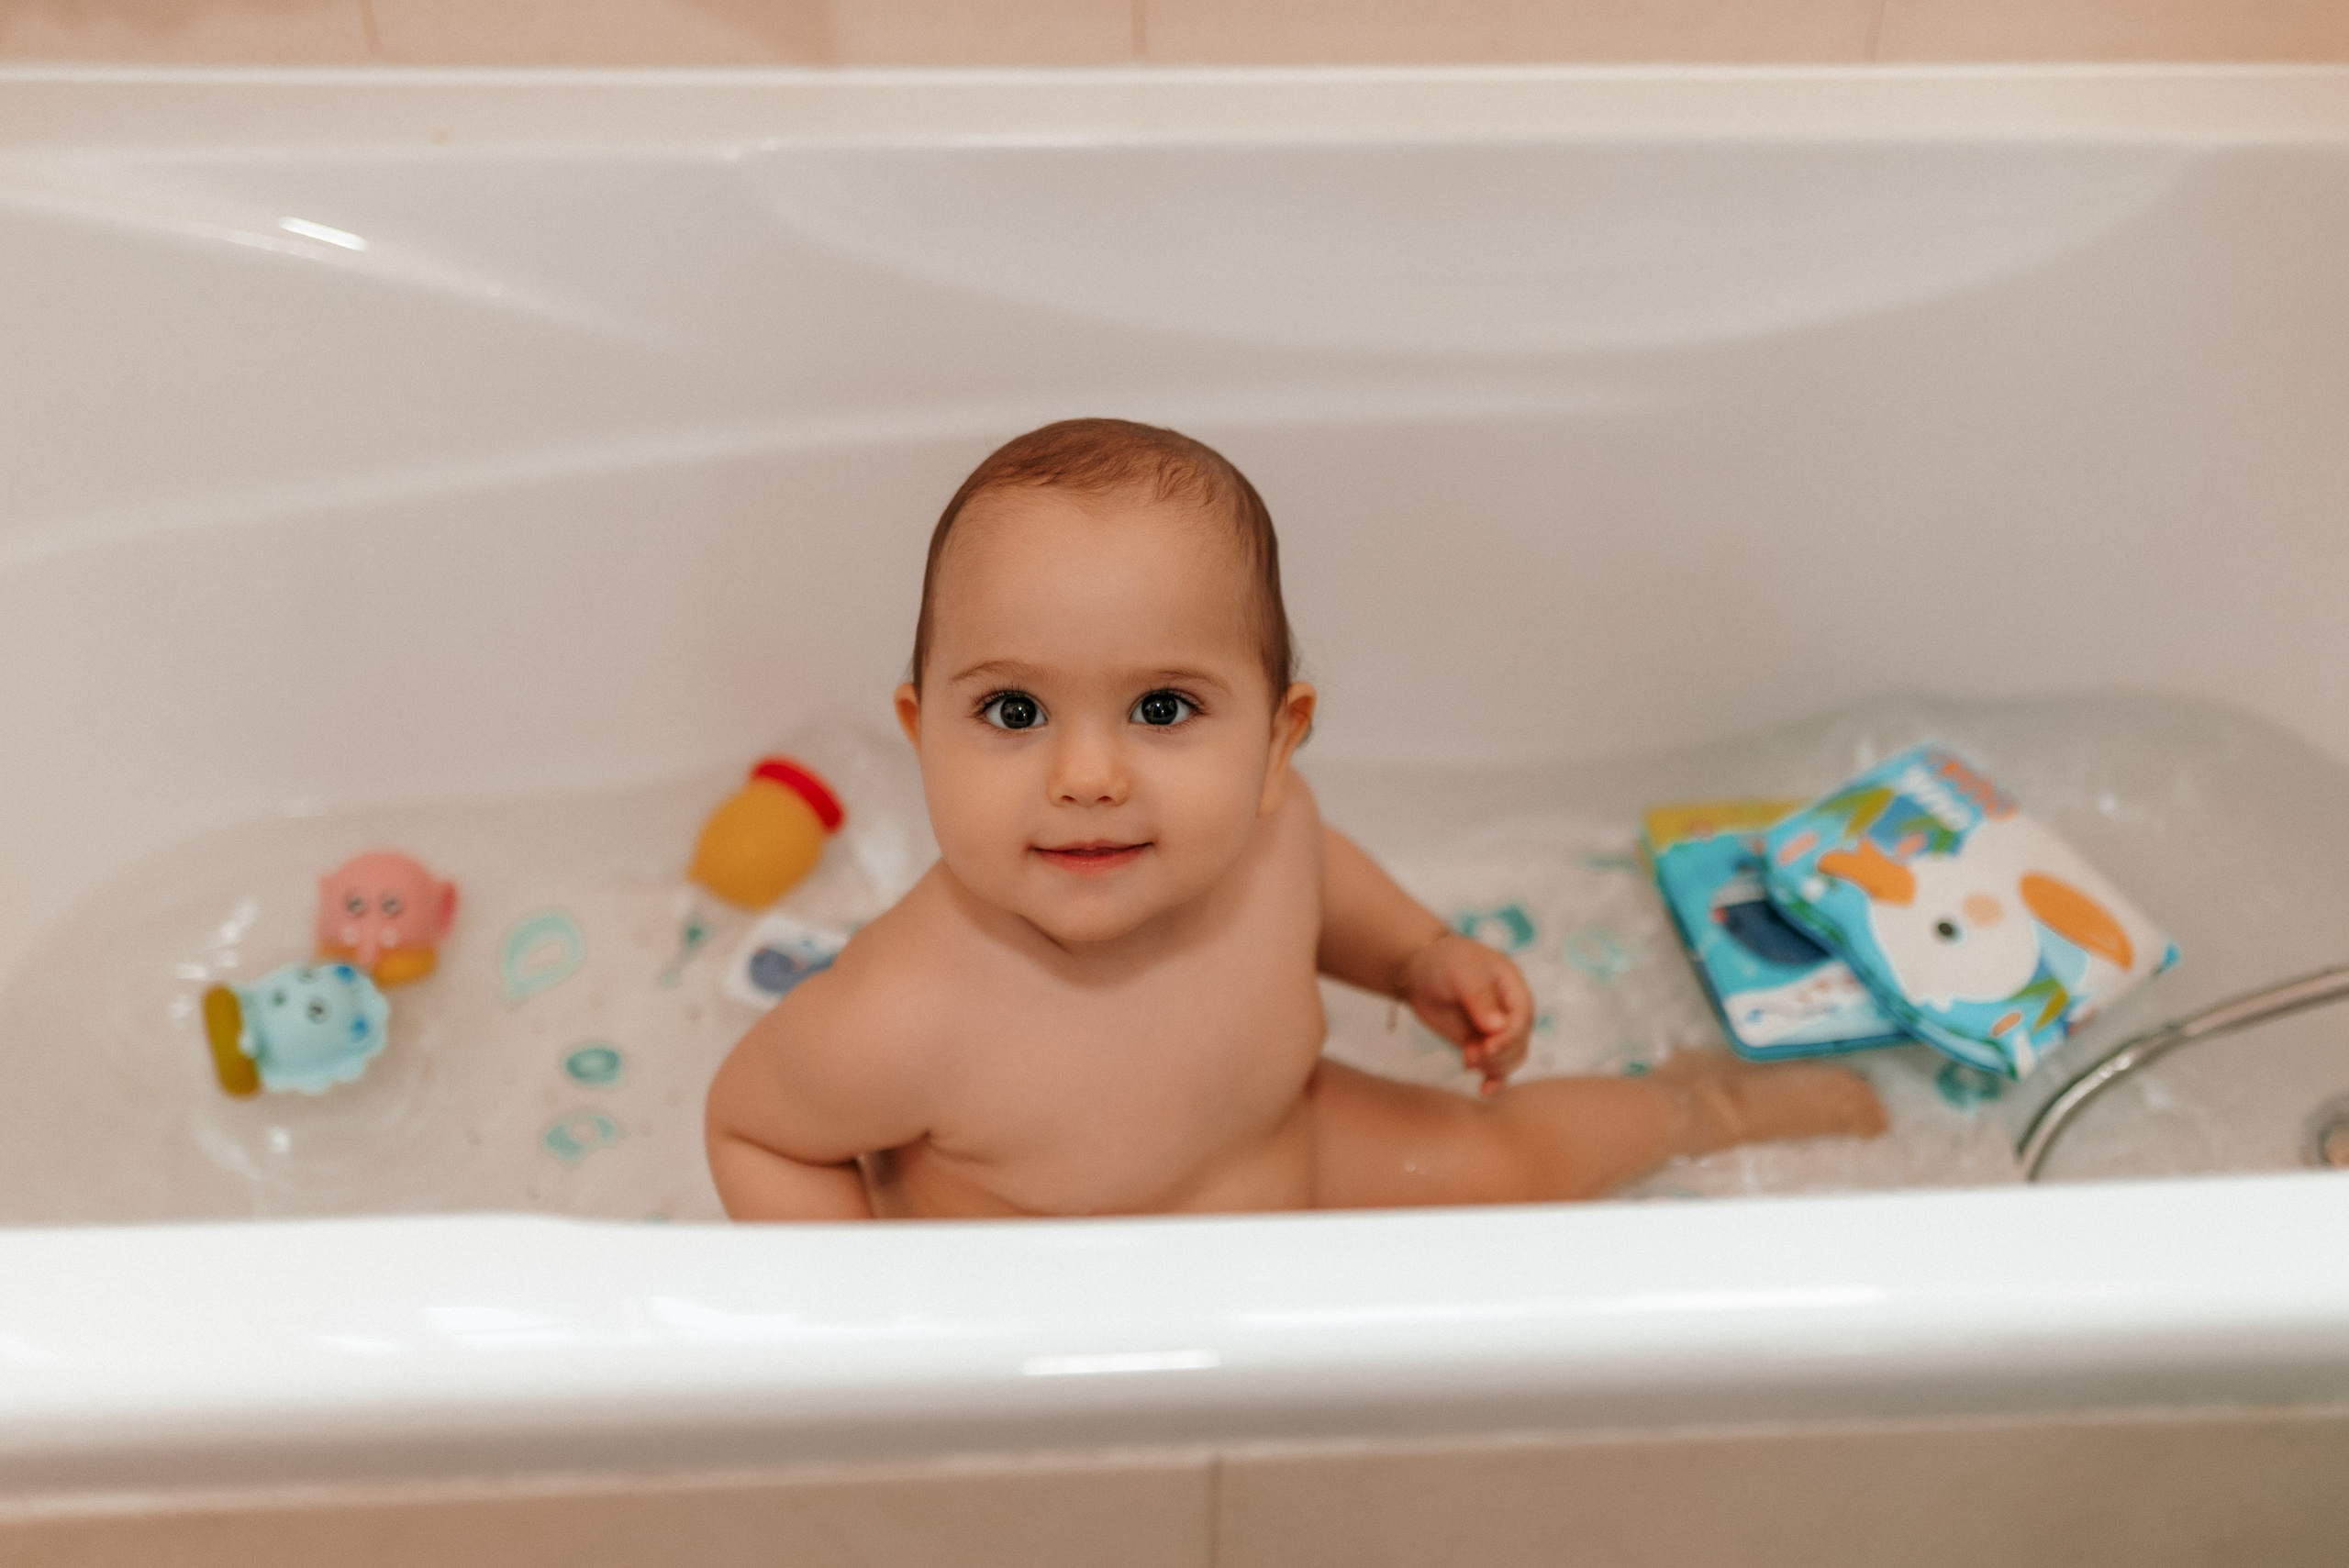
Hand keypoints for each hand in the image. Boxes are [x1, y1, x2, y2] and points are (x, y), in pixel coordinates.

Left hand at [1400, 933, 1533, 1095]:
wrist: (1419, 970)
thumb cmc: (1443, 961)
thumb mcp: (1461, 972)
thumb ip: (1479, 997)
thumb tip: (1497, 1027)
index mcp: (1513, 987)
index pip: (1523, 1018)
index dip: (1509, 1036)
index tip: (1488, 1046)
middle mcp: (1511, 1011)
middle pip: (1519, 1043)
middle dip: (1497, 1053)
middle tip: (1470, 1054)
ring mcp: (1496, 1030)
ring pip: (1510, 1059)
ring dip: (1492, 1065)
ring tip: (1466, 1059)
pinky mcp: (1481, 1045)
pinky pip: (1496, 1068)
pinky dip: (1494, 1080)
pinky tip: (1485, 1090)